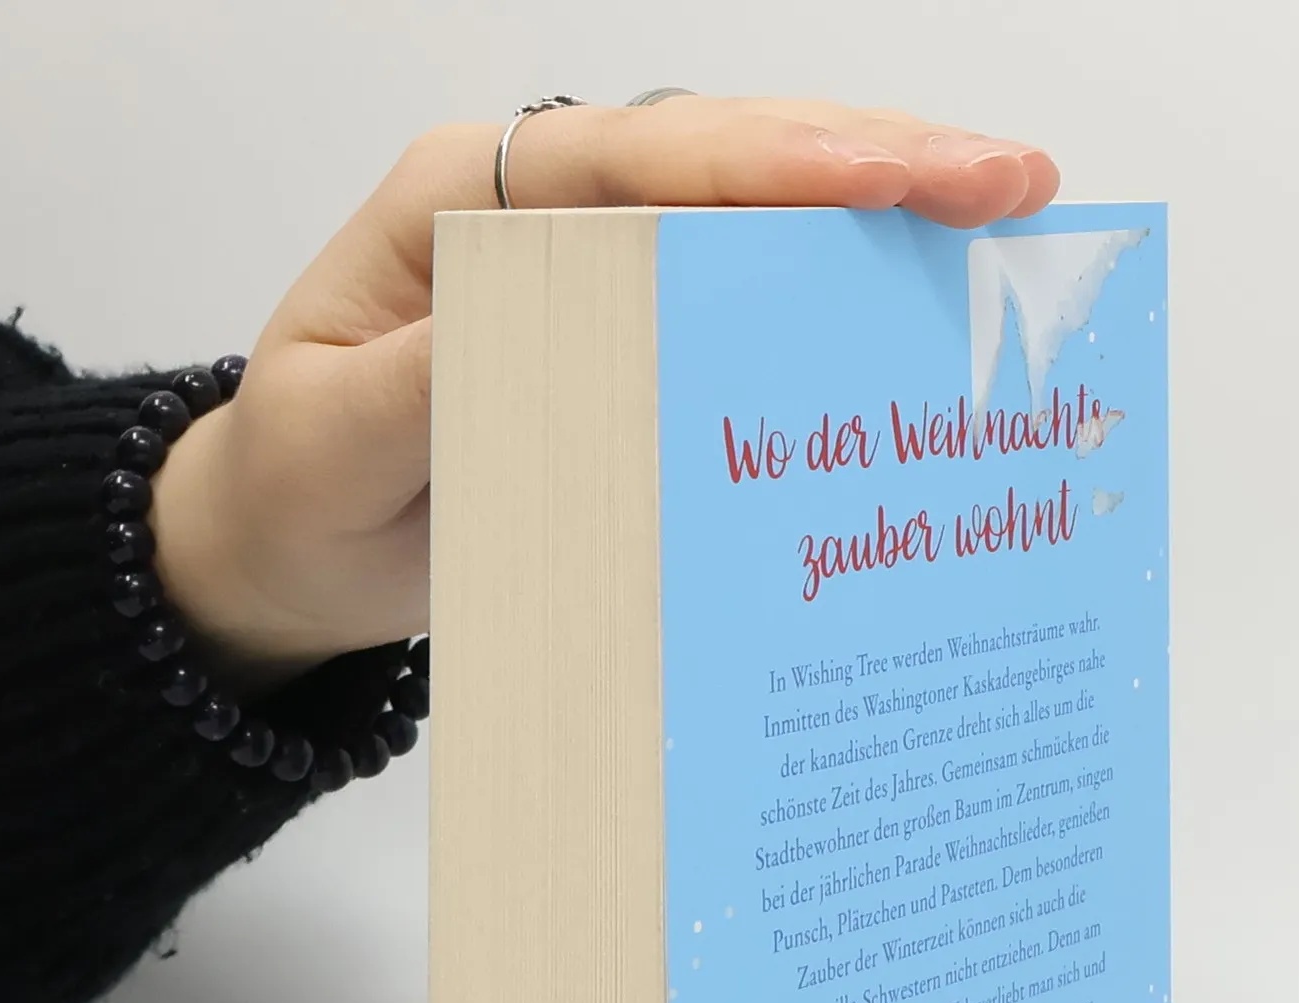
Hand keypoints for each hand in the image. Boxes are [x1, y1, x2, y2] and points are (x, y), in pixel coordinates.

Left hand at [150, 100, 1060, 685]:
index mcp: (467, 200)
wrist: (286, 548)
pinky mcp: (630, 339)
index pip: (637, 158)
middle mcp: (545, 211)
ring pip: (755, 214)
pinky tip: (923, 301)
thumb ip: (421, 386)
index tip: (894, 177)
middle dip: (875, 161)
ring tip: (1008, 215)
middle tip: (1012, 182)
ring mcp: (598, 271)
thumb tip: (532, 333)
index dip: (774, 163)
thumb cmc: (296, 487)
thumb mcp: (331, 443)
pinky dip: (836, 296)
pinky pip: (744, 298)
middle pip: (726, 158)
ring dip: (882, 213)